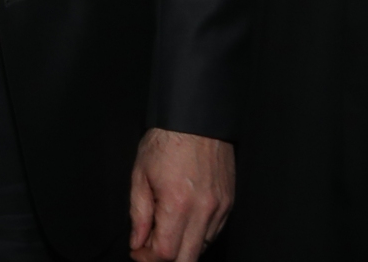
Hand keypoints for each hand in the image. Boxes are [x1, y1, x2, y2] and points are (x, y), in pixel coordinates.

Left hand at [129, 128, 233, 261]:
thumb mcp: (140, 175)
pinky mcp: (229, 204)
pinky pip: (214, 233)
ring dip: (182, 248)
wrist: (196, 120)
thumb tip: (137, 243)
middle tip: (150, 246)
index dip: (147, 258)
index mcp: (178, 204)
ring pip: (202, 248)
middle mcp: (204, 211)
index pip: (165, 253)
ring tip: (165, 230)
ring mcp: (220, 208)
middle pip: (187, 259)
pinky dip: (197, 236)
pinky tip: (184, 222)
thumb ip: (138, 214)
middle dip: (165, 259)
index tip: (137, 251)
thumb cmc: (166, 142)